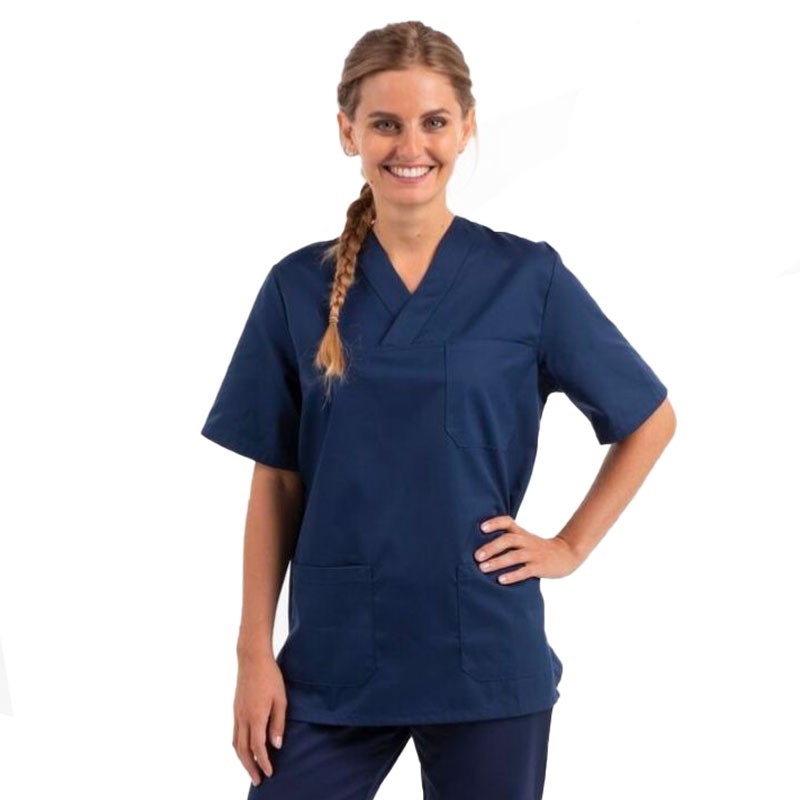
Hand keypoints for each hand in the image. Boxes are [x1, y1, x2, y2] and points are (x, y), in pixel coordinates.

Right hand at [233, 653, 286, 784]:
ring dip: (242, 759)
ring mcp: (237, 713)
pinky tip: (244, 749)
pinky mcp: (235, 709)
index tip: (269, 773)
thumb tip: (276, 746)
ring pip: (236, 743)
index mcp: (256, 716)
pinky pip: (234, 734)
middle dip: (250, 767)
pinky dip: (238, 747)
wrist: (252, 658)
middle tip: (258, 780)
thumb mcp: (281, 699)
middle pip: (243, 750)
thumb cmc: (270, 676)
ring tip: (251, 769)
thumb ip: (278, 723)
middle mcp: (243, 718)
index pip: (257, 747)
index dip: (263, 762)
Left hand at [474, 515, 583, 580]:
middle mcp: (527, 541)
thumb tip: (481, 547)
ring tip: (482, 568)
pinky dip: (512, 575)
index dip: (495, 523)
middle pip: (508, 540)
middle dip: (491, 547)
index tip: (481, 528)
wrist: (566, 554)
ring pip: (514, 556)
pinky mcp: (540, 567)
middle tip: (476, 556)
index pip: (507, 521)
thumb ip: (509, 539)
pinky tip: (501, 580)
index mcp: (521, 533)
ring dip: (497, 562)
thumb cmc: (538, 548)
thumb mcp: (525, 539)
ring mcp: (534, 554)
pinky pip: (525, 571)